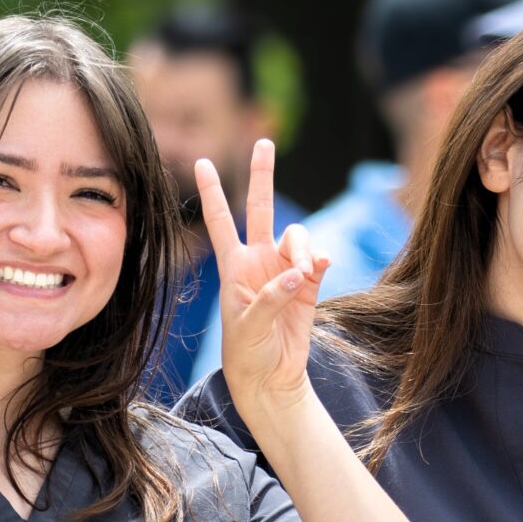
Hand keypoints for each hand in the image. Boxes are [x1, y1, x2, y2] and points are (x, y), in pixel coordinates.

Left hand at [197, 139, 328, 411]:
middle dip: (262, 175)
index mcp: (233, 266)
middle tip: (264, 142)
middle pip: (260, 208)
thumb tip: (298, 272)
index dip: (212, 192)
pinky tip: (318, 268)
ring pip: (297, 235)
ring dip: (302, 246)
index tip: (203, 162)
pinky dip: (319, 259)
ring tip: (304, 272)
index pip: (220, 221)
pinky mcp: (309, 285)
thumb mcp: (247, 327)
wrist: (272, 379)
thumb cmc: (247, 354)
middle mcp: (258, 261)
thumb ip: (271, 297)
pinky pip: (317, 258)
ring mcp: (285, 270)